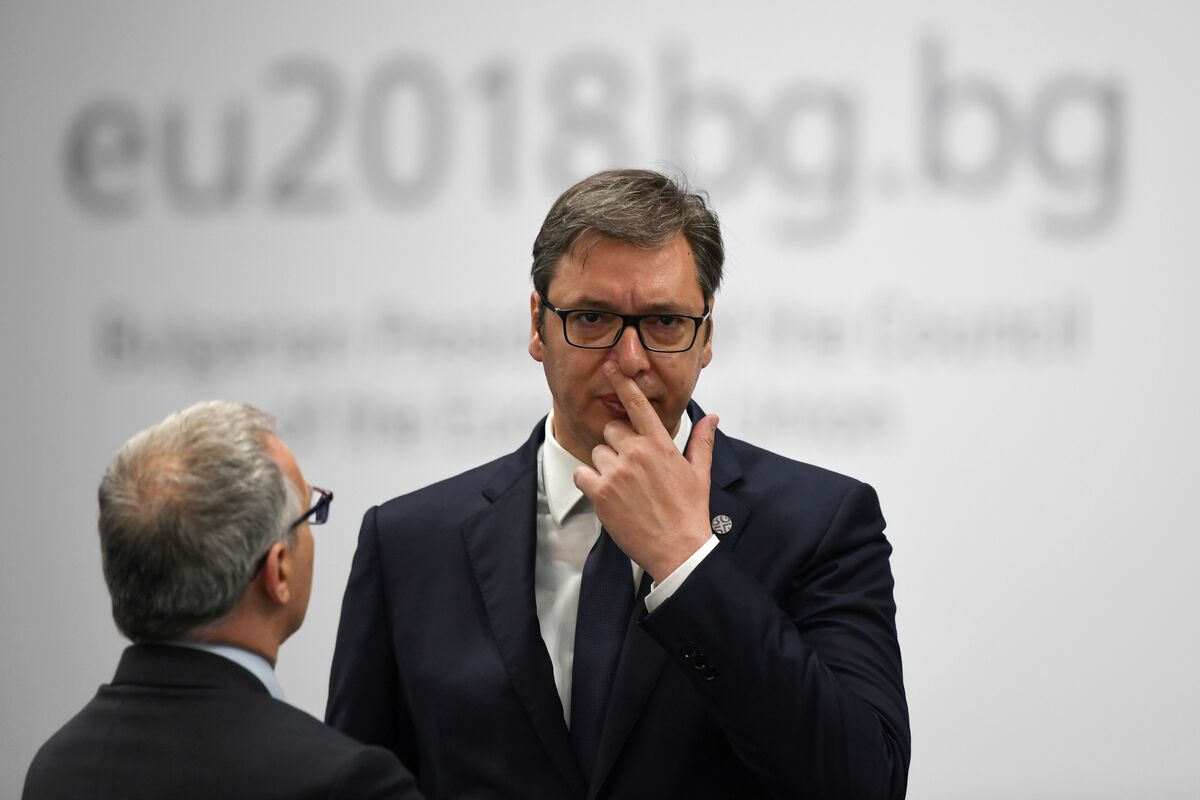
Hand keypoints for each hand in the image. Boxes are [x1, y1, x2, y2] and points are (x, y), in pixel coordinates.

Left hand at [573, 360, 718, 581]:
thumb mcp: (700, 473)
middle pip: (612, 429)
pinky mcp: (601, 492)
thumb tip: (712, 416)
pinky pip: (582, 474)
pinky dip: (589, 482)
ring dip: (605, 466)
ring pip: (597, 452)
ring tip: (623, 488)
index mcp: (661, 445)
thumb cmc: (690, 511)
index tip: (612, 367)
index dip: (623, 384)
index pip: (638, 405)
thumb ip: (701, 441)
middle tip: (631, 468)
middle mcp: (637, 453)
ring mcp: (617, 472)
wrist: (678, 549)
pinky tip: (606, 495)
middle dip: (617, 444)